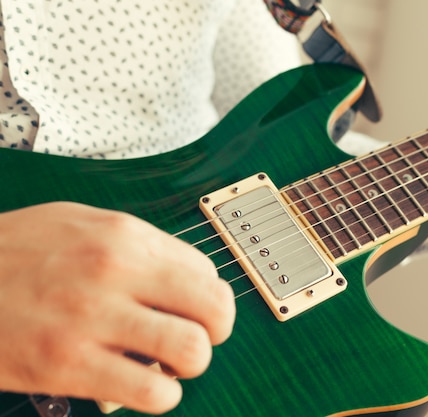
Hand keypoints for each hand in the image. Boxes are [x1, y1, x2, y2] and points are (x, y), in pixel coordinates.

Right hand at [0, 202, 235, 413]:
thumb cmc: (16, 252)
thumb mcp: (82, 224)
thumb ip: (141, 245)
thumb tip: (191, 273)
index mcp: (124, 237)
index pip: (208, 271)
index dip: (209, 296)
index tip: (194, 308)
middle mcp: (115, 273)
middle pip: (215, 309)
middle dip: (216, 330)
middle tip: (194, 336)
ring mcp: (92, 321)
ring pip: (192, 351)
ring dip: (190, 364)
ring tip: (167, 362)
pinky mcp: (68, 367)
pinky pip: (151, 393)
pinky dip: (160, 396)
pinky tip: (141, 384)